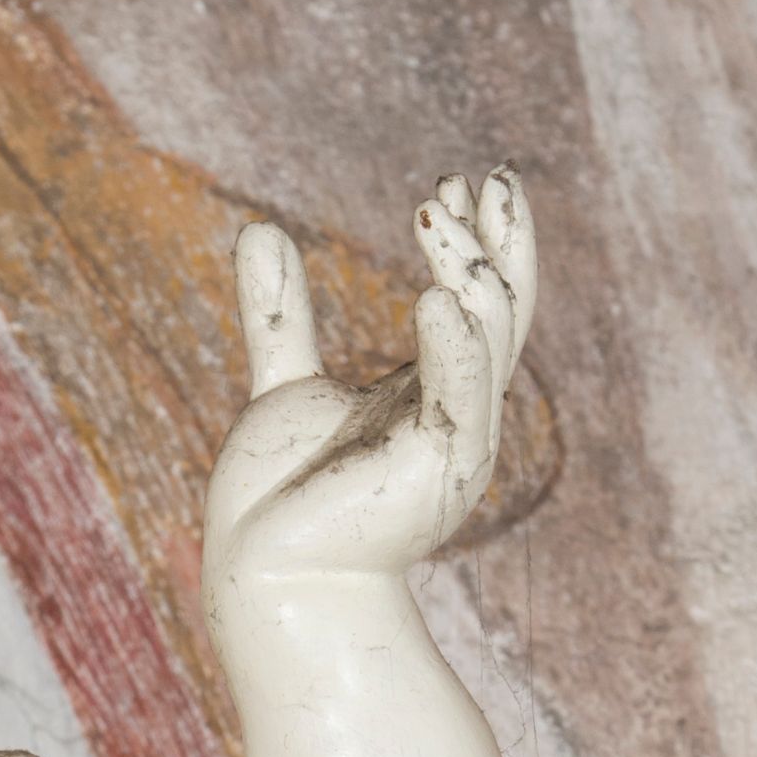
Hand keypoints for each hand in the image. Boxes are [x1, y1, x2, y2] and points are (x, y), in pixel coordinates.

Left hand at [204, 166, 534, 599]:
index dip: (480, 243)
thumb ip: (280, 314)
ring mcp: (453, 443)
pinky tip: (436, 293)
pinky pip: (458, 394)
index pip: (480, 307)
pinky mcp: (434, 470)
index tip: (461, 182)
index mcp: (431, 398)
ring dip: (467, 269)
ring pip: (487, 338)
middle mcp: (456, 418)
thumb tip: (257, 227)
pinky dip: (454, 343)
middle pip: (500, 312)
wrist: (263, 577)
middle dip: (489, 243)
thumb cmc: (276, 503)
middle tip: (463, 179)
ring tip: (434, 209)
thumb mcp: (283, 383)